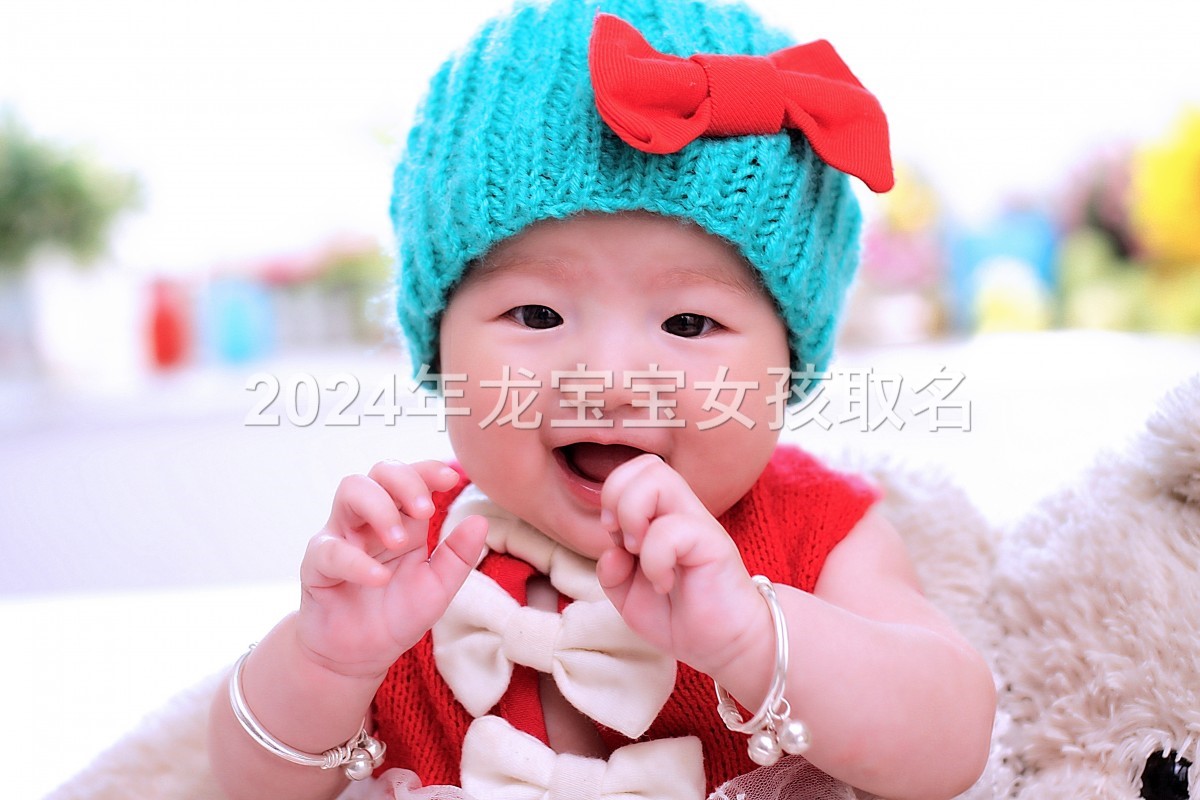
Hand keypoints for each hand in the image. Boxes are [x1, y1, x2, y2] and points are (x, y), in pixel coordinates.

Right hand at [296, 460, 487, 678]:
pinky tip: (379, 578)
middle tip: (425, 511)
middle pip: (380, 472)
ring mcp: (342, 537)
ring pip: (350, 491)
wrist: (359, 657)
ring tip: (400, 541)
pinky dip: (357, 561)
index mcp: (403, 521)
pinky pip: (330, 550)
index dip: (428, 470)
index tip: (451, 478)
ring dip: (380, 508)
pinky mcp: (317, 565)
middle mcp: (370, 521)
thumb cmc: (397, 615)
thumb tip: (480, 521)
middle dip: (405, 481)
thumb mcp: (437, 588)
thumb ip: (458, 557)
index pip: (411, 478)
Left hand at [595, 455, 764, 674]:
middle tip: (626, 541)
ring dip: (633, 517)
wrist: (724, 645)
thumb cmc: (681, 615)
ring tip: (641, 555)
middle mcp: (680, 512)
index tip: (614, 537)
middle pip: (647, 465)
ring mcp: (698, 524)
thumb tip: (611, 552)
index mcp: (660, 516)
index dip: (612, 496)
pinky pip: (672, 530)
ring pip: (659, 479)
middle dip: (618, 498)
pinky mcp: (714, 544)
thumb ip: (612, 572)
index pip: (633, 472)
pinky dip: (654, 560)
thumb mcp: (630, 597)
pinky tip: (663, 583)